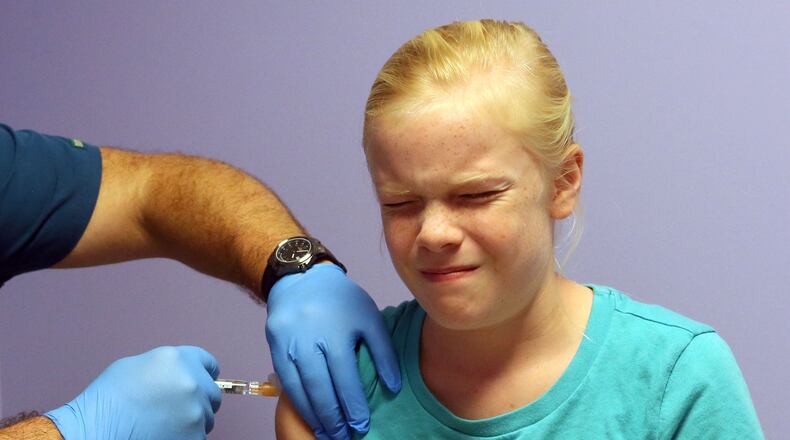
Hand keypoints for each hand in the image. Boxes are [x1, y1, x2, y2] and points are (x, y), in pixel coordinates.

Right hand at [45, 346, 221, 439]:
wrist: (95, 430)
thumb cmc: (108, 400)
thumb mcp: (137, 365)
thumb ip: (167, 367)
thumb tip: (182, 374)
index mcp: (178, 359)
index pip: (209, 364)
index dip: (204, 374)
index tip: (201, 382)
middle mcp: (191, 382)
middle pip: (211, 393)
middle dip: (199, 399)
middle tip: (175, 409)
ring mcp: (195, 411)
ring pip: (206, 417)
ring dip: (192, 420)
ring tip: (163, 423)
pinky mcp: (194, 436)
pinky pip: (198, 435)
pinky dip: (187, 436)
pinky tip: (164, 434)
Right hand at [265, 264, 400, 439]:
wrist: (300, 279)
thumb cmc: (341, 300)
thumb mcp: (369, 318)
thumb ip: (383, 352)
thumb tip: (393, 386)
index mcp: (336, 331)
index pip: (345, 377)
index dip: (353, 405)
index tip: (361, 425)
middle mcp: (309, 339)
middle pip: (321, 388)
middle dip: (333, 418)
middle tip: (344, 437)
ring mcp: (288, 344)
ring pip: (300, 389)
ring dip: (314, 415)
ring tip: (327, 433)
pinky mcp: (274, 348)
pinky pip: (286, 382)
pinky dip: (298, 402)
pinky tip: (310, 414)